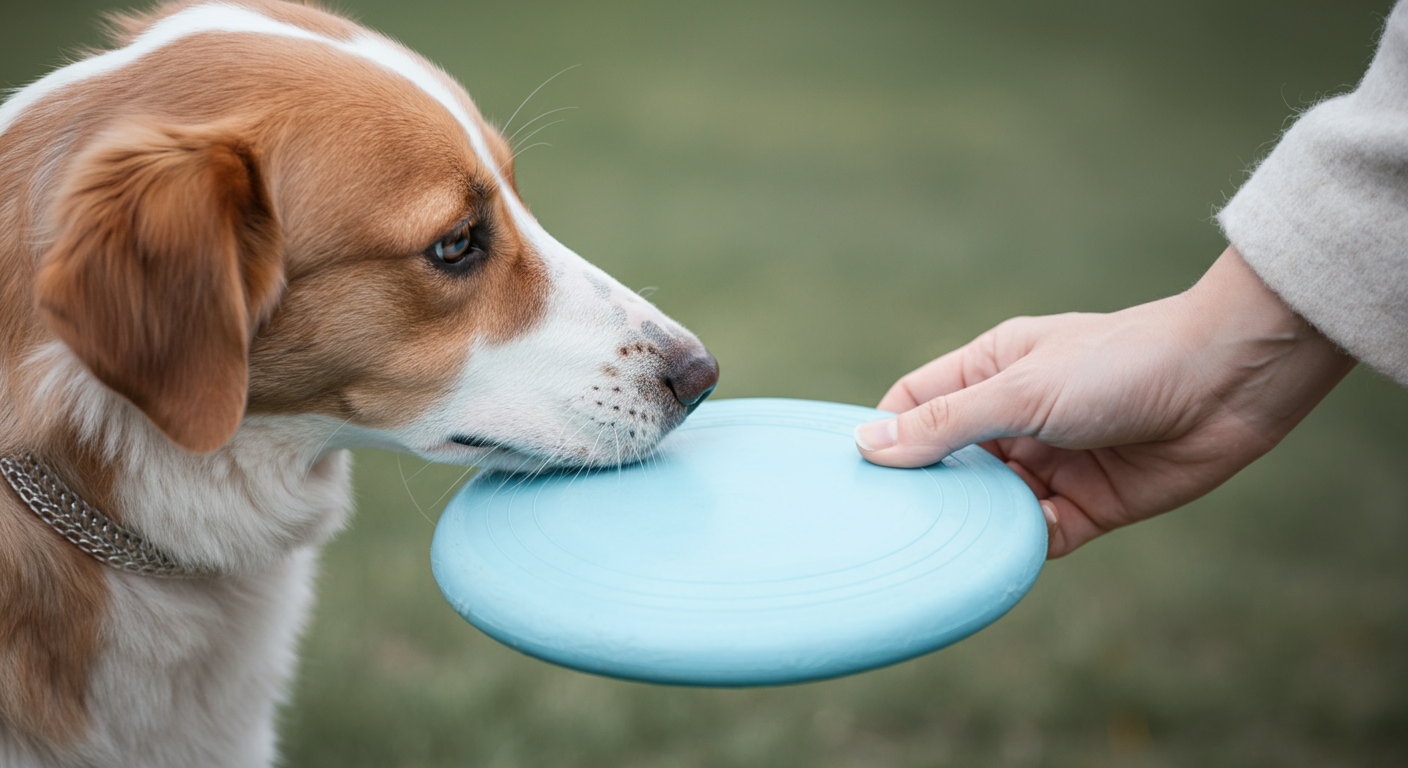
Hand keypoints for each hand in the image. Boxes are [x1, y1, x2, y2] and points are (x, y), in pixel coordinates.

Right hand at [854, 246, 1355, 557]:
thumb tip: (867, 444)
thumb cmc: (1120, 364)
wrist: (1227, 385)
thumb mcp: (1021, 391)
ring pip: (988, 504)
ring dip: (970, 523)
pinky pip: (1036, 534)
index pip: (915, 404)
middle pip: (946, 462)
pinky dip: (1017, 546)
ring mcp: (1050, 462)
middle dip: (923, 490)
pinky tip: (1000, 556)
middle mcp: (1015, 417)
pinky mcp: (1087, 505)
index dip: (884, 435)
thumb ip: (945, 424)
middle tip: (883, 527)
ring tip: (937, 548)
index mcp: (990, 371)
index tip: (852, 474)